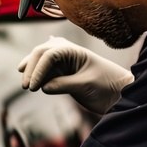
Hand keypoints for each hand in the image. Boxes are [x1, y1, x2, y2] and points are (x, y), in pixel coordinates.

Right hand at [17, 36, 133, 118]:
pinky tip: (26, 69)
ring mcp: (65, 63)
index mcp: (74, 51)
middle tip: (26, 86)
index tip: (34, 87)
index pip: (49, 54)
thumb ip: (64, 84)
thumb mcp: (86, 85)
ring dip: (32, 69)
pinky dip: (37, 73)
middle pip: (41, 53)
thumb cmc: (108, 86)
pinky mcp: (64, 74)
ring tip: (25, 84)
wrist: (121, 94)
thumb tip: (43, 87)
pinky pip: (46, 71)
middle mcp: (67, 54)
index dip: (38, 69)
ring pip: (41, 61)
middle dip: (31, 67)